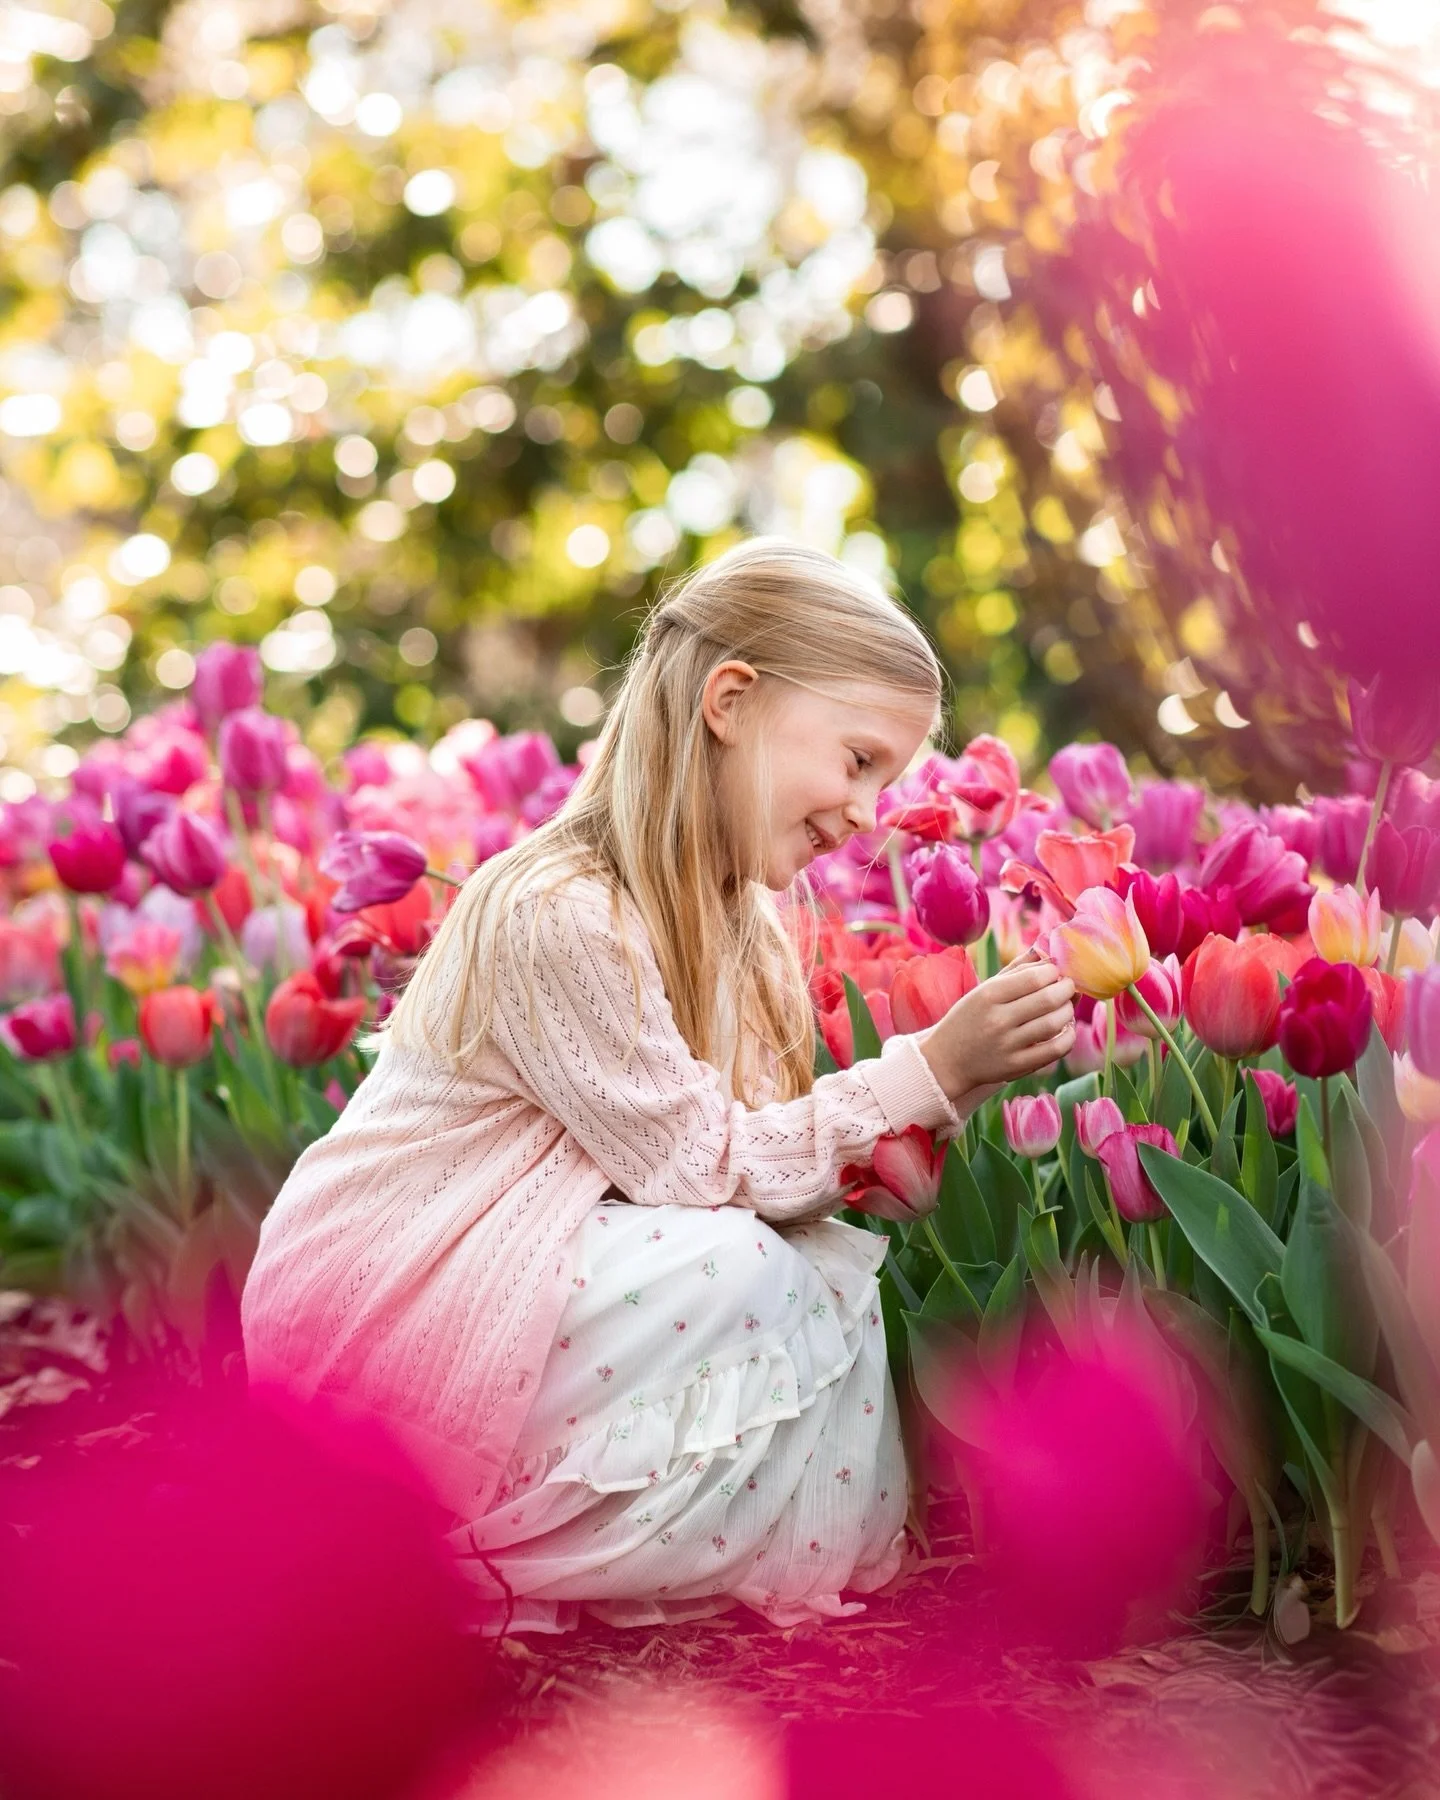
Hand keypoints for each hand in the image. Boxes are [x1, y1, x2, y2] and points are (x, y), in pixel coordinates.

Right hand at [916, 959, 1074, 1101]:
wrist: (947, 1060)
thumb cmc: (970, 1018)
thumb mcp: (984, 990)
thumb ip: (1016, 969)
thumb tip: (1047, 951)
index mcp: (987, 995)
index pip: (1034, 977)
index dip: (1053, 971)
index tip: (1054, 972)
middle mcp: (997, 1019)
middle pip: (1048, 999)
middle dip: (1066, 988)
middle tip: (1067, 986)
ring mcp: (1007, 1045)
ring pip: (1054, 1023)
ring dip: (1068, 1010)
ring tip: (1065, 1006)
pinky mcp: (1017, 1066)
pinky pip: (1055, 1049)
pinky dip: (1068, 1036)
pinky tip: (1065, 1029)